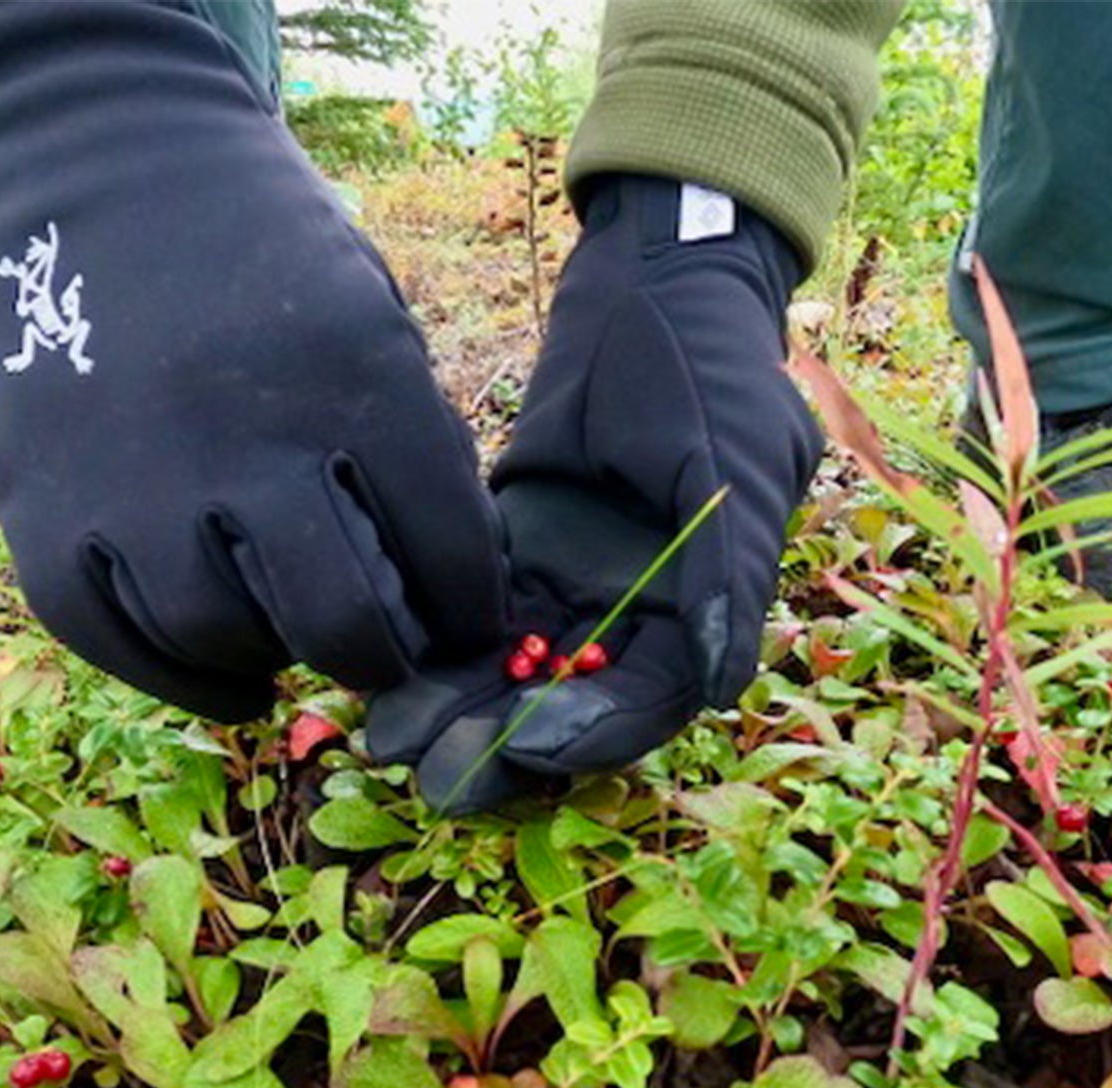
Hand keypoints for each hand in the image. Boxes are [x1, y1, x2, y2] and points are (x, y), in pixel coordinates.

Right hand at [0, 0, 502, 720]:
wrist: (97, 158)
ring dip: (281, 659)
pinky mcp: (43, 511)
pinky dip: (187, 680)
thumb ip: (409, 442)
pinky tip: (233, 678)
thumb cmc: (264, 252)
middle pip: (343, 623)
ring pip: (228, 641)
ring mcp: (133, 483)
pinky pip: (120, 644)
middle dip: (388, 661)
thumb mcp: (372, 312)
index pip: (450, 550)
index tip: (472, 627)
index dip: (474, 612)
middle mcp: (244, 441)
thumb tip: (446, 587)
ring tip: (302, 643)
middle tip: (394, 659)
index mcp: (356, 380)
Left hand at [368, 176, 820, 809]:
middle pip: (567, 705)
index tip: (526, 745)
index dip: (589, 733)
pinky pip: (473, 613)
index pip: (645, 700)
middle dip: (502, 743)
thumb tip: (716, 689)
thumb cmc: (709, 371)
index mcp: (701, 609)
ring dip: (456, 708)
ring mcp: (574, 582)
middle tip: (434, 780)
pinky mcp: (520, 546)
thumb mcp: (729, 467)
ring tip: (388, 742)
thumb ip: (722, 579)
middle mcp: (636, 613)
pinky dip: (432, 646)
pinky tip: (382, 673)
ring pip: (511, 669)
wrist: (655, 284)